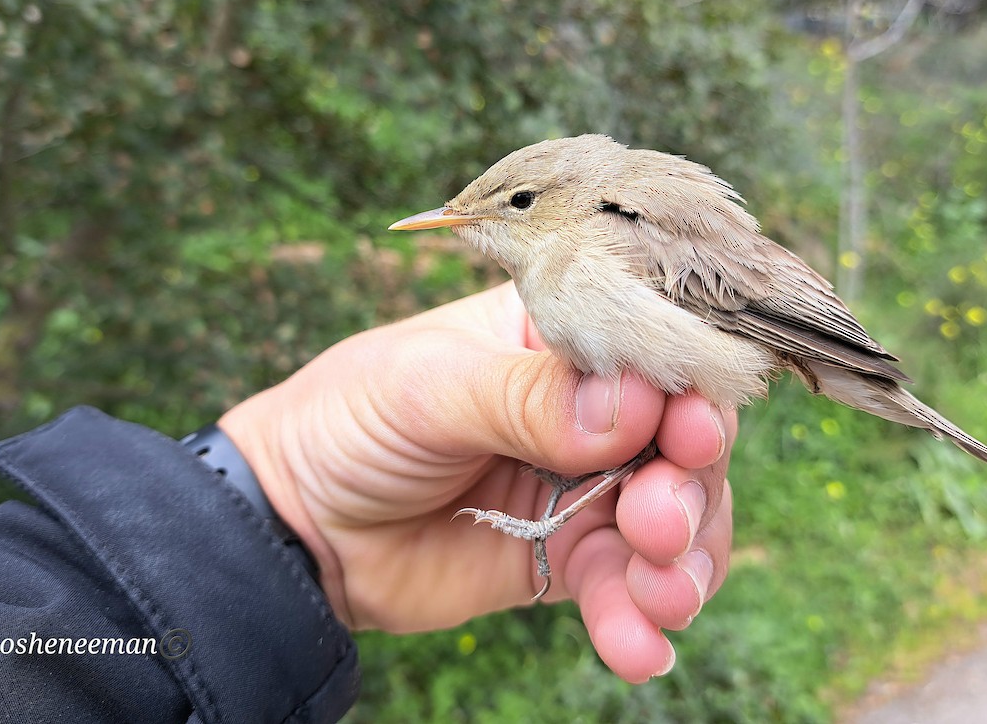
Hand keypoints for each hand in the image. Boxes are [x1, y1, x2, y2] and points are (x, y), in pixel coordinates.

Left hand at [219, 281, 736, 682]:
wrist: (296, 527)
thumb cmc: (350, 422)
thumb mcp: (426, 389)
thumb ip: (525, 397)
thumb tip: (636, 407)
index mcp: (555, 335)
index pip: (651, 351)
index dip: (686, 393)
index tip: (690, 435)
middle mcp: (584, 407)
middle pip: (680, 441)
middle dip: (687, 488)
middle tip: (657, 524)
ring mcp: (580, 484)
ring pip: (671, 517)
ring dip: (681, 562)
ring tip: (660, 600)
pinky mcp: (565, 556)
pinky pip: (623, 584)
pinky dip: (640, 618)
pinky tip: (640, 651)